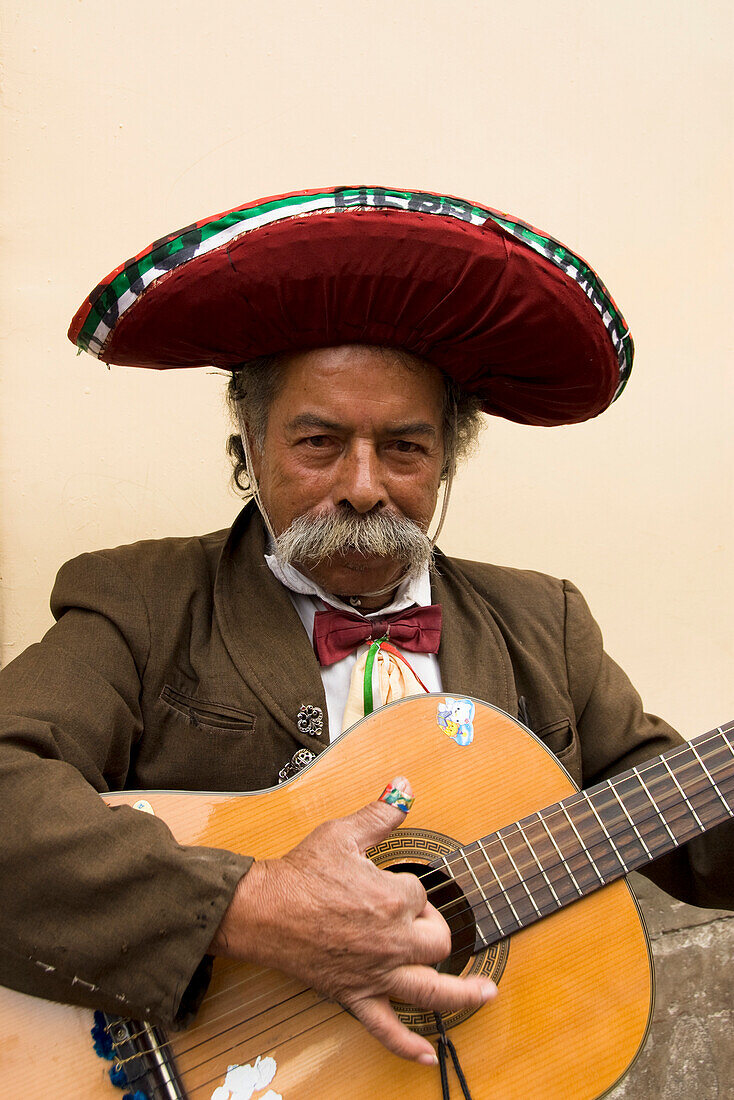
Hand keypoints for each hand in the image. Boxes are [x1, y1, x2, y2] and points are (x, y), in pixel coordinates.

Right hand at [209, 777, 496, 1063]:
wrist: (262, 911)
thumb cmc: (300, 873)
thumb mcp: (343, 834)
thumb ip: (381, 813)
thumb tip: (404, 788)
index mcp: (393, 899)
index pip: (422, 893)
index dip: (410, 888)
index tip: (390, 883)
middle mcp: (392, 941)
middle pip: (438, 940)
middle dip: (433, 927)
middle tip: (416, 918)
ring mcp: (376, 973)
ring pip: (433, 990)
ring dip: (464, 995)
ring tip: (486, 994)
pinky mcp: (356, 995)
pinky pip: (387, 1028)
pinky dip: (409, 1045)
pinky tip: (428, 1053)